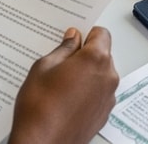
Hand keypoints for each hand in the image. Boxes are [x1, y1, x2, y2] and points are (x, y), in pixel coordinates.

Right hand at [9, 27, 117, 143]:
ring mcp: (108, 97)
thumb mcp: (43, 67)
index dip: (86, 34)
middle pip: (102, 55)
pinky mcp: (104, 113)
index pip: (101, 34)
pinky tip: (66, 100)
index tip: (73, 39)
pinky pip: (99, 94)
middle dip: (84, 55)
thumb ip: (63, 49)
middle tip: (61, 63)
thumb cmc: (39, 108)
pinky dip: (87, 92)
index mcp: (96, 60)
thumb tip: (73, 38)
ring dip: (86, 75)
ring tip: (60, 85)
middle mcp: (108, 77)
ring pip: (101, 75)